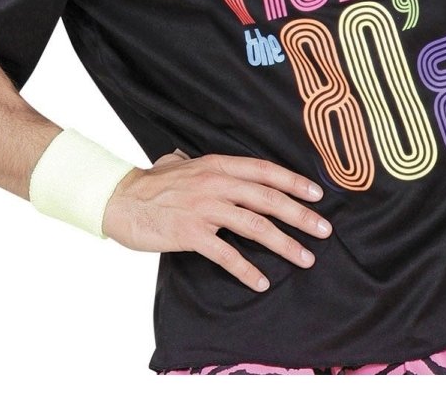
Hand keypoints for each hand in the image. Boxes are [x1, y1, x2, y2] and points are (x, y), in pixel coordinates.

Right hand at [101, 148, 331, 292]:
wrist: (121, 199)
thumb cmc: (152, 184)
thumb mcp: (183, 163)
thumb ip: (205, 165)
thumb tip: (212, 162)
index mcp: (218, 164)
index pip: (265, 171)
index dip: (294, 182)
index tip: (317, 194)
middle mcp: (216, 182)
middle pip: (268, 198)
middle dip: (300, 215)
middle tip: (324, 230)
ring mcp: (205, 207)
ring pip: (255, 225)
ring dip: (284, 244)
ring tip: (305, 258)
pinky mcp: (191, 233)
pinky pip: (226, 253)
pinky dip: (246, 269)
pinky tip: (261, 282)